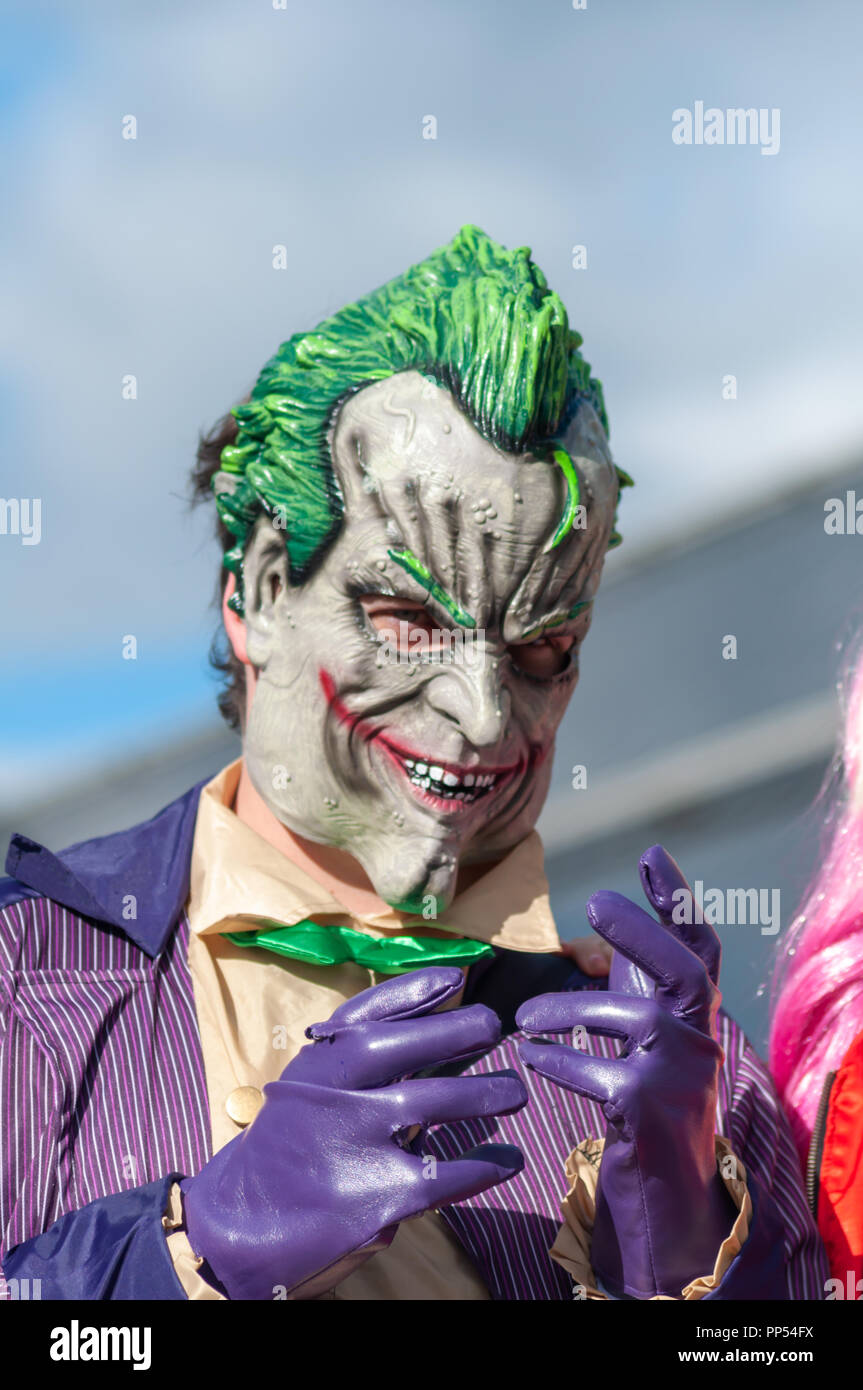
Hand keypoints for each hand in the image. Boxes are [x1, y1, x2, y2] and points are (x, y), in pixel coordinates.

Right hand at [182, 966, 526, 1299]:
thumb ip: (362, 1043)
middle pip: (407, 1048)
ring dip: (486, 1093)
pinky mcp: (376, 1200)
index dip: (414, 991)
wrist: (237, 1233)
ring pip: (436, 1102)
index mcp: (314, 1067)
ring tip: (515, 1092)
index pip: (368, 1014)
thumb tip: (438, 991)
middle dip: (460, 1031)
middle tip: (495, 1026)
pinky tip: (508, 1159)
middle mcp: (330, 1097)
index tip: (454, 979)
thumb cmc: (287, 1146)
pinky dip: (487, 1165)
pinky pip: (449, 1174)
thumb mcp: (308, 1085)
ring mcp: (353, 1147)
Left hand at [516, 846, 735, 1298]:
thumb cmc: (646, 1103)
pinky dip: (562, 1062)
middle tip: (595, 900)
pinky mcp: (653, 1115)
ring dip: (572, 1008)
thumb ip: (632, 983)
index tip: (651, 853)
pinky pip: (603, 1074)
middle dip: (644, 931)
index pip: (700, 946)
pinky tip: (531, 1059)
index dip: (678, 899)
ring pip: (636, 1020)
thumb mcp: (643, 1036)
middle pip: (688, 970)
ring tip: (524, 1017)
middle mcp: (700, 1039)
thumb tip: (601, 922)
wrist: (665, 1198)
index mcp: (695, 1014)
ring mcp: (682, 1078)